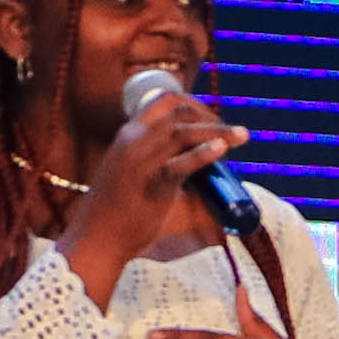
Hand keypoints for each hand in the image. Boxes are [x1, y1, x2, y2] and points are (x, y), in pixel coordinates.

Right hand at [61, 85, 247, 307]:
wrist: (96, 238)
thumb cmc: (119, 210)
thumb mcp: (140, 173)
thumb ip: (165, 161)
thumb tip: (200, 159)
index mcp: (130, 134)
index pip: (164, 100)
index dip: (195, 104)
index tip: (215, 119)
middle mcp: (133, 139)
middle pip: (178, 111)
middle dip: (211, 117)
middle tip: (235, 133)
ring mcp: (139, 159)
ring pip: (182, 132)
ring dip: (218, 131)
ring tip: (243, 136)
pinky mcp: (148, 183)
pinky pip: (179, 164)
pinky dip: (204, 153)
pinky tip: (222, 149)